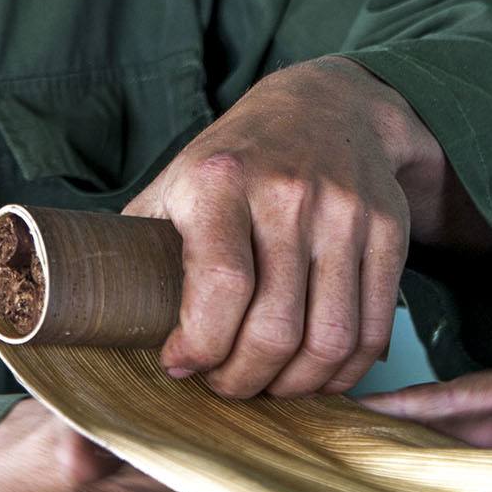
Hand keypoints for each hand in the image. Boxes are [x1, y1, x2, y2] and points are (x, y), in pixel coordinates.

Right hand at [0, 369, 491, 491]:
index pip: (355, 445)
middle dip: (475, 434)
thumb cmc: (73, 454)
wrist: (60, 460)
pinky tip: (459, 386)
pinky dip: (404, 398)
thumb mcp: (85, 450)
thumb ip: (94, 449)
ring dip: (464, 420)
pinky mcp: (271, 410)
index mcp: (258, 460)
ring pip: (387, 426)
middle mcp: (287, 454)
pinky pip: (347, 406)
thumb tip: (92, 454)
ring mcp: (286, 435)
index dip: (426, 427)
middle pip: (395, 441)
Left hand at [126, 57, 444, 398]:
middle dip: (244, 379)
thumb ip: (143, 248)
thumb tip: (103, 323)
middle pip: (276, 327)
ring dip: (295, 385)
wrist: (325, 105)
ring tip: (267, 384)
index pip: (220, 287)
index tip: (181, 363)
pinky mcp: (388, 230)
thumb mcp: (175, 182)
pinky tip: (313, 373)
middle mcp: (287, 193)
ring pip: (330, 339)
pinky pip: (373, 329)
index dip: (201, 345)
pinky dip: (343, 372)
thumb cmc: (235, 158)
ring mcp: (345, 211)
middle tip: (224, 386)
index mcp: (219, 180)